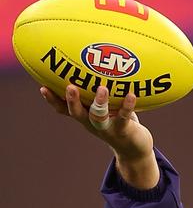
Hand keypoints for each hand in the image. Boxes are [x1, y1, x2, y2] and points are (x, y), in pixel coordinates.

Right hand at [40, 84, 159, 188]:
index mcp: (84, 115)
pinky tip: (131, 95)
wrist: (135, 147)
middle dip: (72, 101)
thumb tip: (91, 59)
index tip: (42, 87)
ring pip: (99, 117)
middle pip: (77, 113)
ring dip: (99, 102)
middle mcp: (92, 122)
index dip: (52, 100)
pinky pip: (124, 118)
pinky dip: (127, 106)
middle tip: (70, 87)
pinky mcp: (124, 131)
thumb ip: (97, 88)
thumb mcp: (105, 104)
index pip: (63, 109)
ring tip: (102, 89)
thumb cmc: (117, 119)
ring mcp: (107, 128)